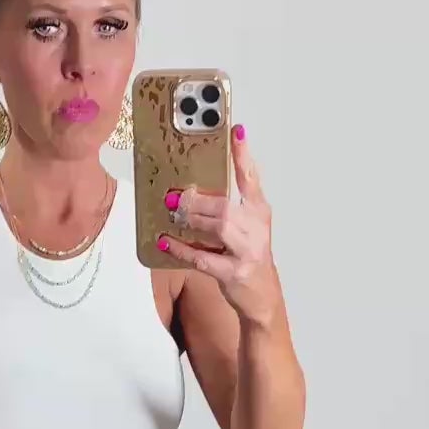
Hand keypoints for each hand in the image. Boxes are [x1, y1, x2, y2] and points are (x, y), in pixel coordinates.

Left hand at [157, 127, 280, 323]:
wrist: (263, 297)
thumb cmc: (249, 258)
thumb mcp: (247, 228)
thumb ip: (226, 209)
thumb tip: (190, 193)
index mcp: (259, 212)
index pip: (251, 178)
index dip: (243, 155)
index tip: (236, 131)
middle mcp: (257, 229)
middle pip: (226, 206)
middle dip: (198, 201)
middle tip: (177, 197)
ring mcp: (247, 252)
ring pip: (218, 227)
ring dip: (191, 221)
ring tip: (173, 215)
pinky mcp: (233, 272)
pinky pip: (203, 258)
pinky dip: (182, 249)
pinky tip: (166, 242)